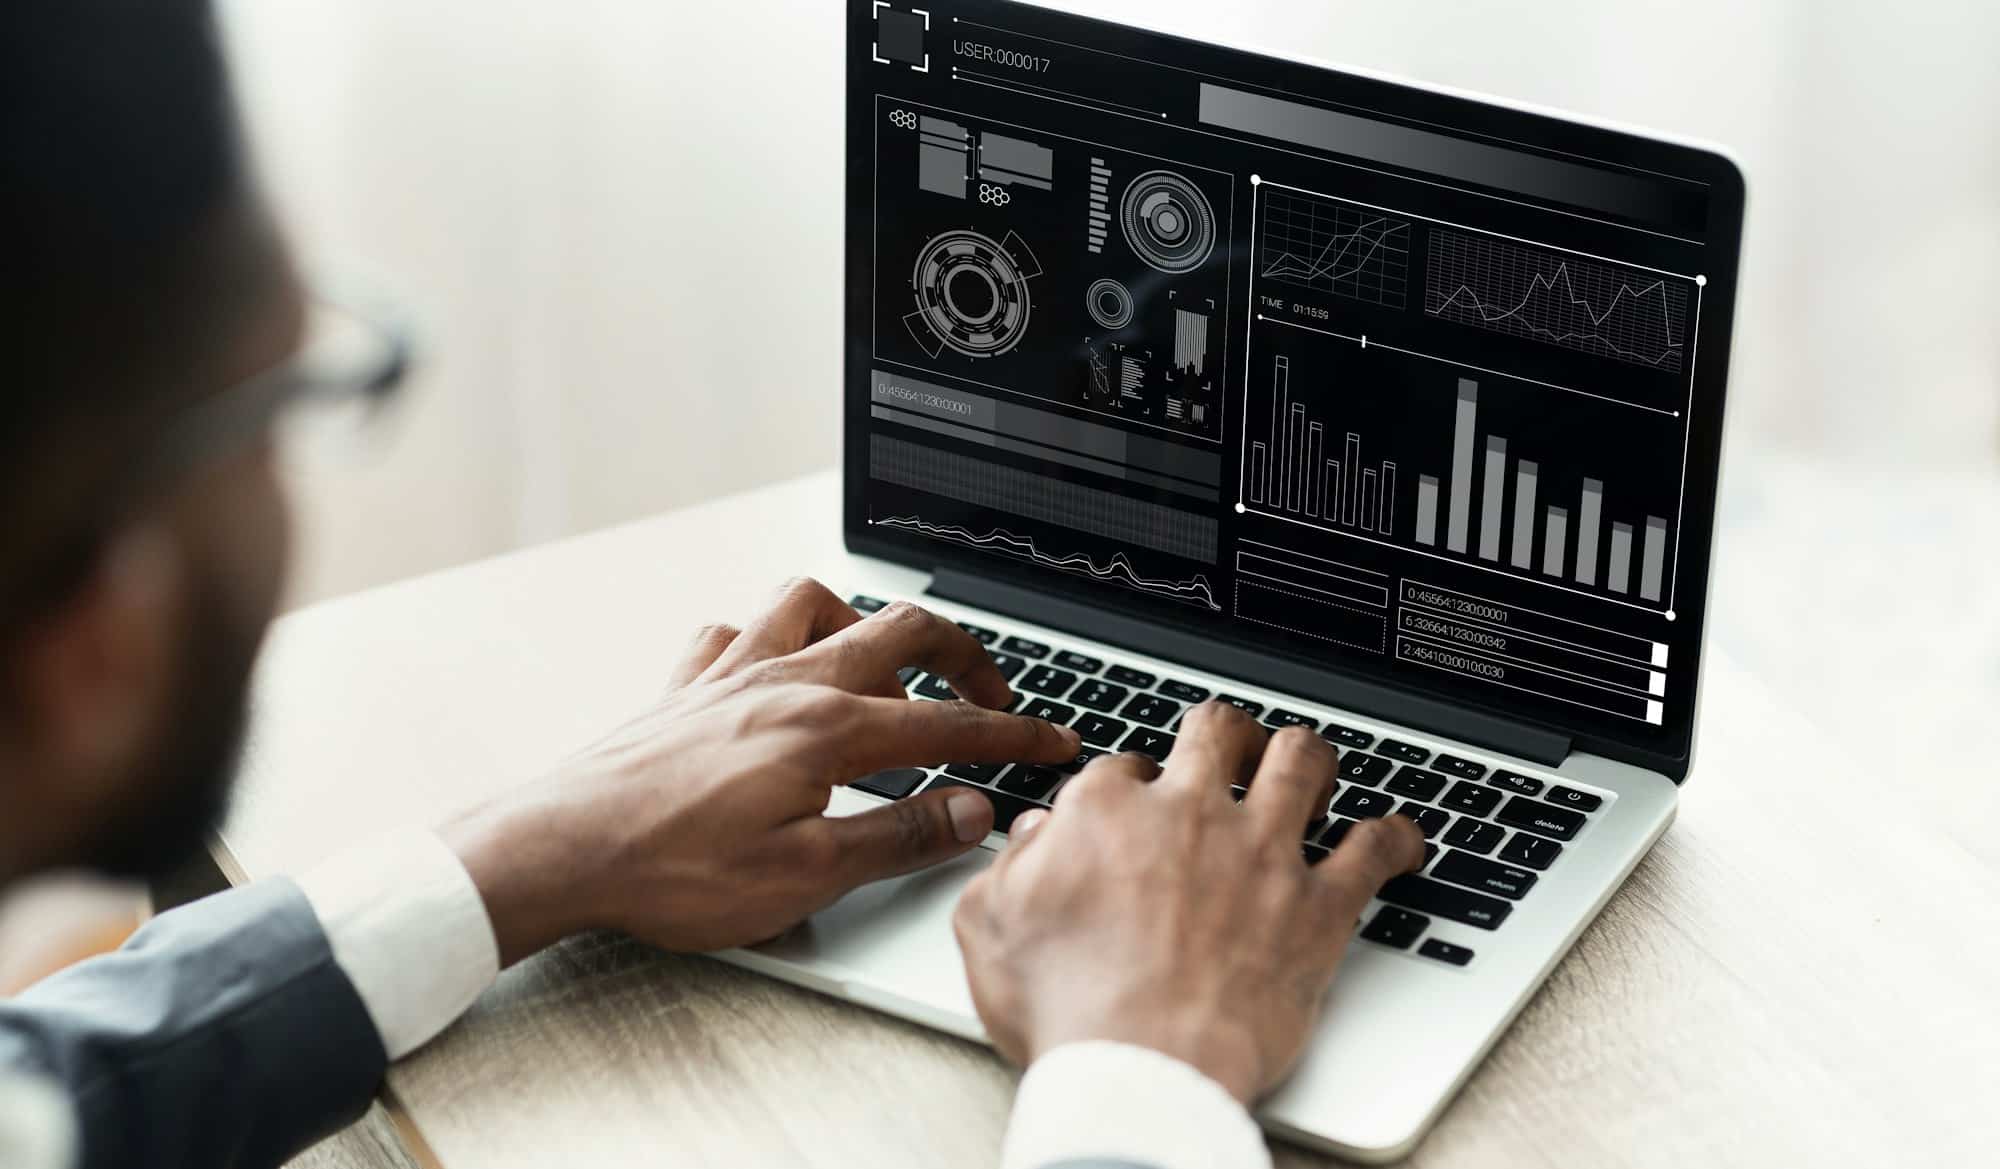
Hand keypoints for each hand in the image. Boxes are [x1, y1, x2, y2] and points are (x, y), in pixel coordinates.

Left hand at [441, 578, 1081, 964]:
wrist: (562, 849)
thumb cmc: (672, 870)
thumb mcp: (806, 876)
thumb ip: (900, 837)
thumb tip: (972, 810)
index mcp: (827, 728)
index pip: (948, 720)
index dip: (1013, 733)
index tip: (1053, 743)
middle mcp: (786, 681)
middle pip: (901, 630)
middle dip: (965, 655)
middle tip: (994, 693)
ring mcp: (732, 673)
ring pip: (815, 600)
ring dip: (863, 620)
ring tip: (885, 663)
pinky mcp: (687, 686)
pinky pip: (737, 629)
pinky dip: (770, 635)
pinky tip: (776, 668)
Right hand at [953, 701, 1424, 1102]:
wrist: (1145, 1070)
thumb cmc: (1069, 1011)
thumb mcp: (991, 929)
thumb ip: (1009, 869)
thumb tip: (1034, 837)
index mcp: (1108, 812)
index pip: (1126, 767)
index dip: (1135, 785)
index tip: (1140, 806)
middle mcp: (1191, 814)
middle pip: (1219, 732)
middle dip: (1226, 733)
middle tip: (1231, 748)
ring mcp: (1262, 853)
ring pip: (1301, 761)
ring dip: (1306, 756)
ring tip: (1309, 762)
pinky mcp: (1319, 906)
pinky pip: (1375, 850)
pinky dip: (1395, 839)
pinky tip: (1402, 838)